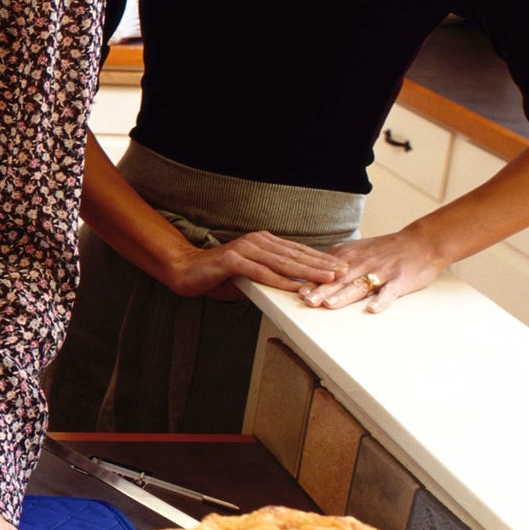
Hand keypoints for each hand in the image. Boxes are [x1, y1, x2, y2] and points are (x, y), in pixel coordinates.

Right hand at [165, 231, 344, 298]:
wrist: (184, 270)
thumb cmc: (217, 275)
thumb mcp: (249, 275)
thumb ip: (269, 277)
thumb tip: (293, 287)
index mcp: (262, 243)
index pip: (297, 251)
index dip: (320, 259)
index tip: (341, 266)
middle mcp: (257, 242)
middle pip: (296, 255)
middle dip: (322, 264)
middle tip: (344, 271)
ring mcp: (245, 249)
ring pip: (283, 262)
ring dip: (308, 271)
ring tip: (328, 278)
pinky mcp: (233, 260)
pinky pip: (262, 272)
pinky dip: (281, 281)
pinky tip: (296, 287)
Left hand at [305, 230, 441, 312]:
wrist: (421, 243)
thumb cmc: (385, 250)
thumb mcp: (357, 250)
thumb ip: (337, 262)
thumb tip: (313, 277)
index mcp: (350, 256)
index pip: (327, 271)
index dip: (312, 282)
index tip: (298, 292)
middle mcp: (363, 263)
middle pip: (339, 280)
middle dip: (321, 290)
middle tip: (307, 301)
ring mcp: (381, 272)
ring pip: (359, 285)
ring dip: (343, 296)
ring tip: (329, 305)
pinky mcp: (399, 280)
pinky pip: (389, 292)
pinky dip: (381, 301)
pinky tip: (372, 310)